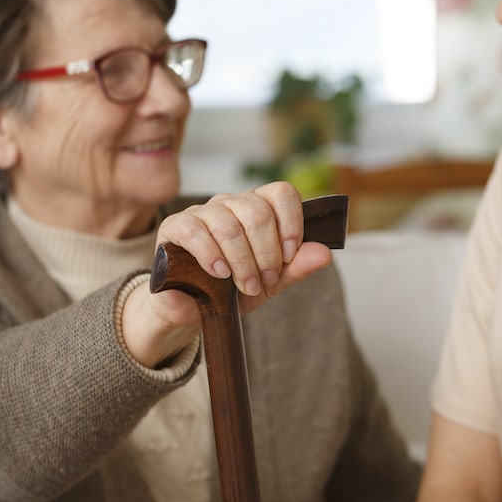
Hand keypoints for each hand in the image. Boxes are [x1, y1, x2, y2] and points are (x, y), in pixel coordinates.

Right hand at [121, 182, 333, 366]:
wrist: (191, 308)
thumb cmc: (231, 289)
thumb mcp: (270, 283)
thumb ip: (296, 268)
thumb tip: (325, 253)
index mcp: (257, 209)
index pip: (282, 193)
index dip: (291, 222)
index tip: (290, 255)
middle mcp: (231, 203)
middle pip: (257, 211)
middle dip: (266, 252)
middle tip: (266, 280)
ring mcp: (202, 212)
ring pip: (228, 223)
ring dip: (242, 261)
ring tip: (245, 286)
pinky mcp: (175, 225)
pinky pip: (195, 230)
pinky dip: (211, 254)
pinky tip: (219, 274)